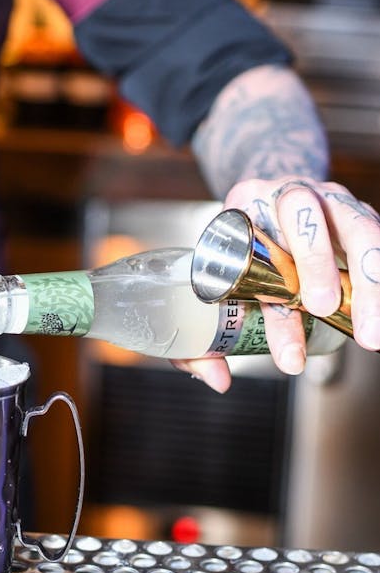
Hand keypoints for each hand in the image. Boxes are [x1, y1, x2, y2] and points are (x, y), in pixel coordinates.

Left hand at [175, 176, 379, 391]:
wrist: (271, 199)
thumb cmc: (240, 246)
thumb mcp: (216, 276)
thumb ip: (209, 329)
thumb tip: (218, 379)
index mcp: (246, 201)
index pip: (255, 247)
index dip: (272, 298)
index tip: (286, 343)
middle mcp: (290, 193)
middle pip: (304, 216)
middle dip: (316, 264)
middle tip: (323, 309)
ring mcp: (331, 200)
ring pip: (357, 225)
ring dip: (368, 280)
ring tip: (370, 331)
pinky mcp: (360, 214)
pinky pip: (378, 236)